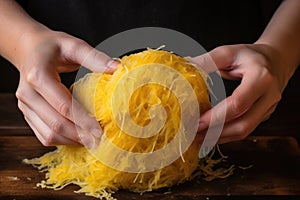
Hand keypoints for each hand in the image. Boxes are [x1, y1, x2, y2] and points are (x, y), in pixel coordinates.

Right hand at [15, 28, 117, 146]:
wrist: (27, 49)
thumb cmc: (52, 46)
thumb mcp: (73, 45)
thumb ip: (94, 57)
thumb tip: (118, 69)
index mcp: (38, 76)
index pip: (64, 106)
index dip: (84, 121)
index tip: (101, 131)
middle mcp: (28, 94)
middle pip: (56, 124)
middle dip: (80, 135)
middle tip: (100, 142)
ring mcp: (25, 106)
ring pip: (48, 134)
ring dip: (71, 140)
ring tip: (92, 142)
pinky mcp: (27, 113)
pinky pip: (43, 134)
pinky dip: (61, 140)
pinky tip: (78, 138)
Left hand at [190, 44, 288, 143]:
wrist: (276, 60)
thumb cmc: (250, 56)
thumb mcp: (229, 52)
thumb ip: (208, 61)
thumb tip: (185, 70)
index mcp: (261, 78)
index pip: (238, 104)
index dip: (216, 116)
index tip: (197, 122)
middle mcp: (268, 96)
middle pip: (243, 124)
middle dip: (216, 133)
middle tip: (194, 134)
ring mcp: (267, 108)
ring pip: (244, 131)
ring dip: (220, 137)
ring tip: (198, 138)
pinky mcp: (263, 115)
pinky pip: (245, 130)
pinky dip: (226, 135)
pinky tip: (210, 135)